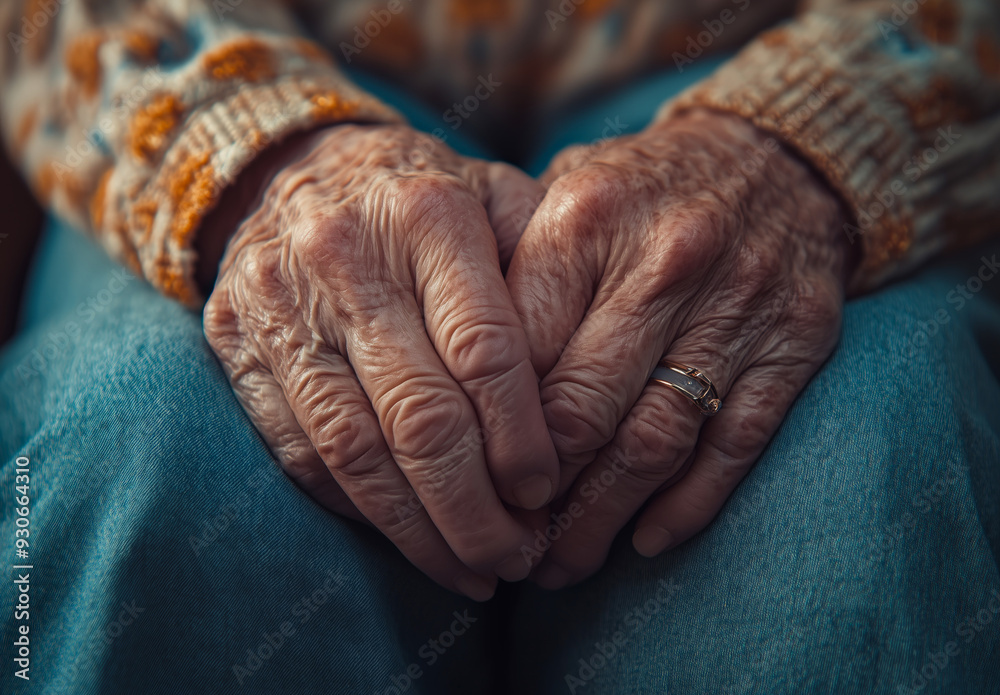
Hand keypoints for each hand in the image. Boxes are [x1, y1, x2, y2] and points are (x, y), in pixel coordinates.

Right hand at [202, 124, 557, 598]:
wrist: (291, 172)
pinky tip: (404, 537)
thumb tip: (585, 391)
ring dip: (418, 530)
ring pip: (354, 450)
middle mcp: (345, 257)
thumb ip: (543, 273)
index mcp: (427, 214)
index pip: (486, 350)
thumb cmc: (420, 201)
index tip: (546, 494)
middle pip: (420, 417)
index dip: (520, 437)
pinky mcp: (235, 347)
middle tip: (517, 560)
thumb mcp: (492, 201)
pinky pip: (298, 452)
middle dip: (475, 509)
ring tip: (471, 573)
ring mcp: (279, 305)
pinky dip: (355, 509)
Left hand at [506, 109, 856, 587]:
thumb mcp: (566, 196)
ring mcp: (735, 305)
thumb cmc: (642, 191)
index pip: (519, 353)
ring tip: (565, 562)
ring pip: (656, 440)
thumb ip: (512, 270)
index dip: (486, 434)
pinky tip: (647, 539)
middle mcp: (662, 261)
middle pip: (583, 409)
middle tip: (508, 543)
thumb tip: (450, 377)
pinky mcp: (795, 343)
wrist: (776, 159)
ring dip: (604, 517)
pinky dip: (689, 504)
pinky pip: (735, 444)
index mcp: (585, 219)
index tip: (466, 483)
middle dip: (538, 495)